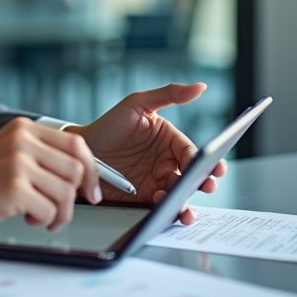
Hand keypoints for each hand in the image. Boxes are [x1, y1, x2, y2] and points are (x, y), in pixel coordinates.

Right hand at [0, 118, 100, 232]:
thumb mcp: (8, 152)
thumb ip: (40, 154)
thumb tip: (83, 174)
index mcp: (23, 128)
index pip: (77, 143)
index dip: (91, 170)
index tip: (91, 191)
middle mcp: (22, 140)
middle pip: (76, 170)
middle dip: (76, 196)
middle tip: (60, 210)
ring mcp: (18, 163)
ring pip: (66, 193)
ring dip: (60, 213)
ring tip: (42, 217)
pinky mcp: (14, 188)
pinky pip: (50, 210)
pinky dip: (45, 221)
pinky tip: (28, 219)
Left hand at [67, 83, 224, 225]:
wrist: (83, 151)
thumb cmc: (109, 125)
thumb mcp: (137, 104)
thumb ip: (168, 95)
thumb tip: (200, 86)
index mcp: (169, 140)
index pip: (191, 151)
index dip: (204, 159)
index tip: (213, 165)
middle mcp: (167, 162)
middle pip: (192, 175)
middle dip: (204, 182)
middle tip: (208, 186)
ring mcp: (157, 181)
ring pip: (180, 193)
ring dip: (187, 203)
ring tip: (188, 209)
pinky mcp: (145, 197)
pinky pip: (161, 205)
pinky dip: (167, 208)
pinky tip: (164, 206)